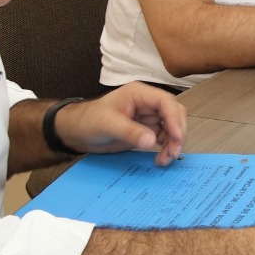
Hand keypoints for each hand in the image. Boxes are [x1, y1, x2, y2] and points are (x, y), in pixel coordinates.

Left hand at [56, 84, 186, 165]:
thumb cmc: (88, 121)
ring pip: (172, 128)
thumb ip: (130, 132)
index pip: (165, 102)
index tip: (176, 137)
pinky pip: (164, 139)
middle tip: (174, 151)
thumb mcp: (108, 124)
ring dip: (173, 144)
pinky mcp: (146, 131)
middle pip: (174, 114)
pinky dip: (166, 149)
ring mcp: (148, 117)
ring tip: (165, 159)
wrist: (77, 132)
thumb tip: (152, 142)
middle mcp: (147, 104)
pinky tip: (161, 159)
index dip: (174, 119)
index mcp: (139, 94)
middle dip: (177, 133)